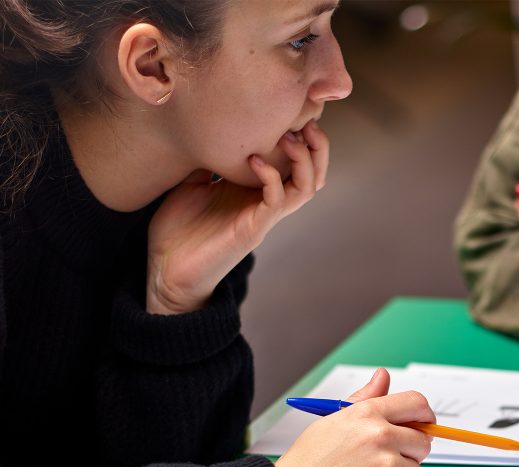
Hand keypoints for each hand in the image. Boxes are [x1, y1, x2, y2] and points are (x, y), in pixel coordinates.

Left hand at [145, 120, 329, 313]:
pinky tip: (254, 160)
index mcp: (258, 189)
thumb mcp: (191, 182)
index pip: (297, 162)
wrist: (166, 270)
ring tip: (290, 137)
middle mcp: (269, 202)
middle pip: (315, 174)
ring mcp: (265, 216)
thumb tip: (208, 128)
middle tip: (309, 121)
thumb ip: (208, 159)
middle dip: (319, 147)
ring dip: (305, 160)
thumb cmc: (177, 229)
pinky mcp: (255, 229)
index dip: (304, 137)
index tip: (294, 110)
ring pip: (307, 187)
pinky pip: (277, 201)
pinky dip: (272, 177)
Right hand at [274, 368, 433, 466]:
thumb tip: (383, 376)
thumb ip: (364, 400)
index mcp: (367, 414)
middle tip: (384, 464)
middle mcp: (380, 436)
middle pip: (423, 441)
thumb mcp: (331, 422)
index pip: (417, 403)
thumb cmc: (306, 465)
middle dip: (410, 454)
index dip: (425, 416)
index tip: (424, 425)